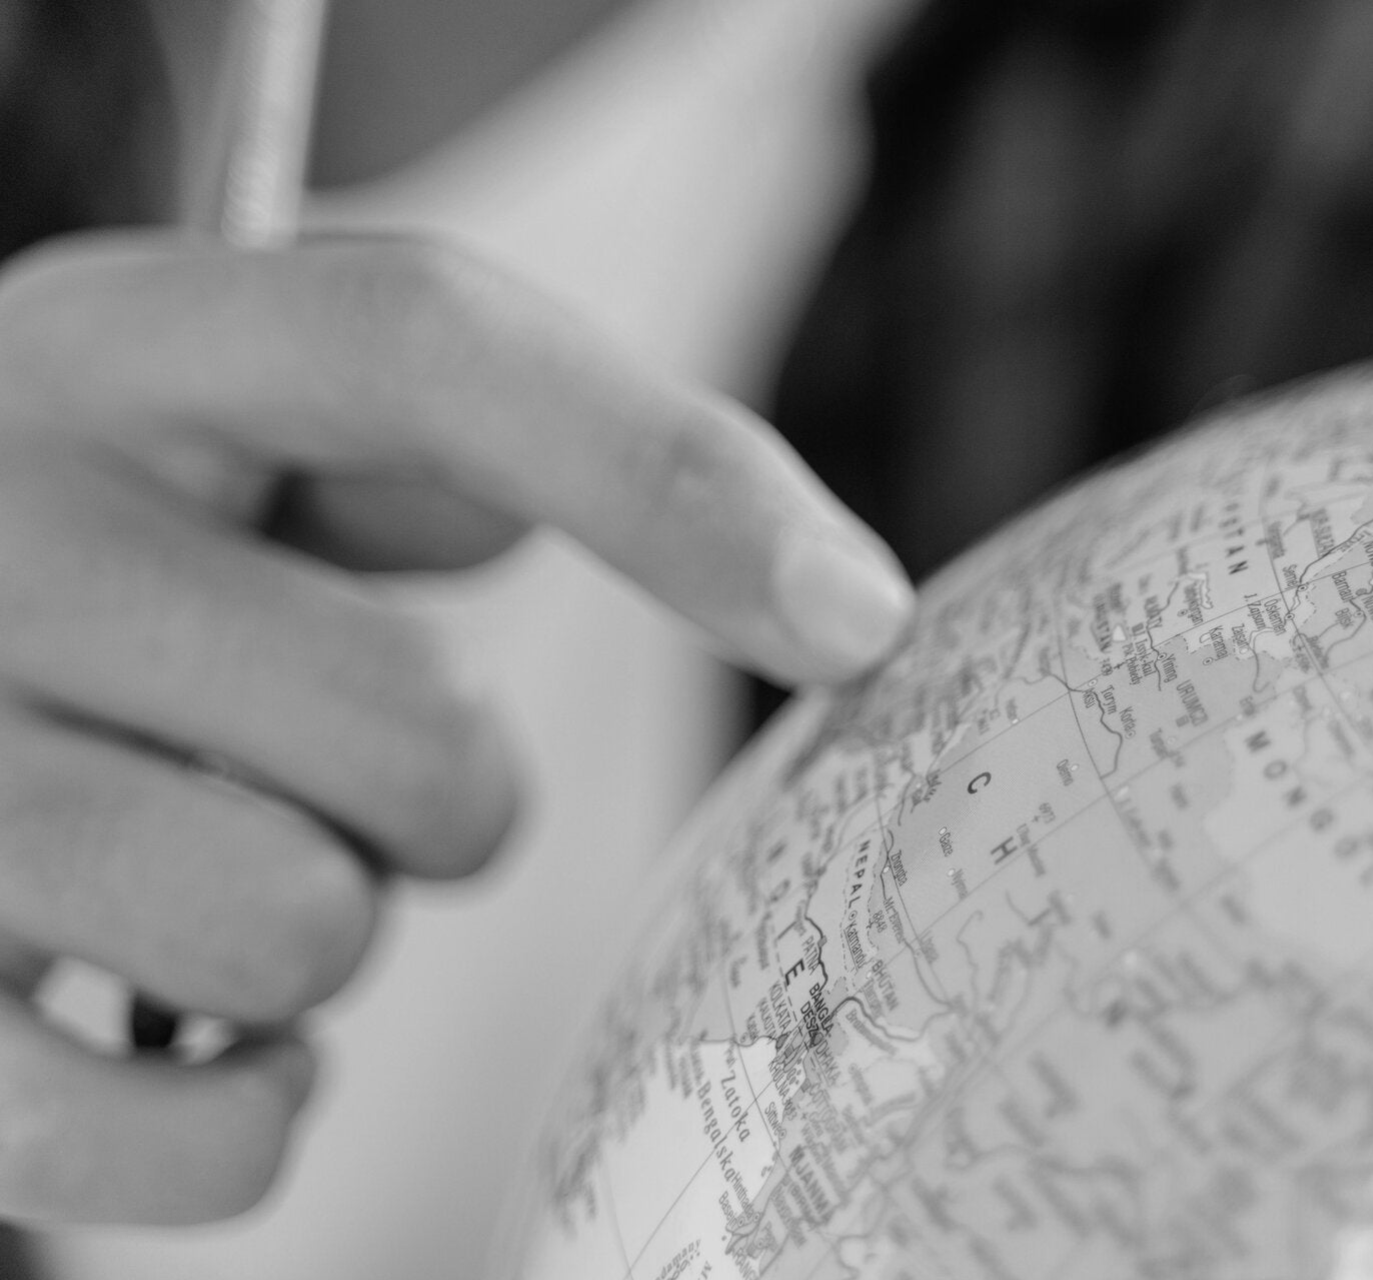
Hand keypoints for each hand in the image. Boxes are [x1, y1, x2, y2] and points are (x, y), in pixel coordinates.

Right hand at [0, 231, 913, 1224]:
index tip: (860, 623)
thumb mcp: (276, 413)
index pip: (421, 351)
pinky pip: (173, 1131)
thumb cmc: (149, 532)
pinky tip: (212, 1029)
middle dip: (445, 786)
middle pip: (411, 726)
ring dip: (334, 922)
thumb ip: (492, 432)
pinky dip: (247, 1114)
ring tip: (242, 850)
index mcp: (127, 351)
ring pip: (296, 928)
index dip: (670, 482)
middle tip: (340, 754)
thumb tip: (797, 586)